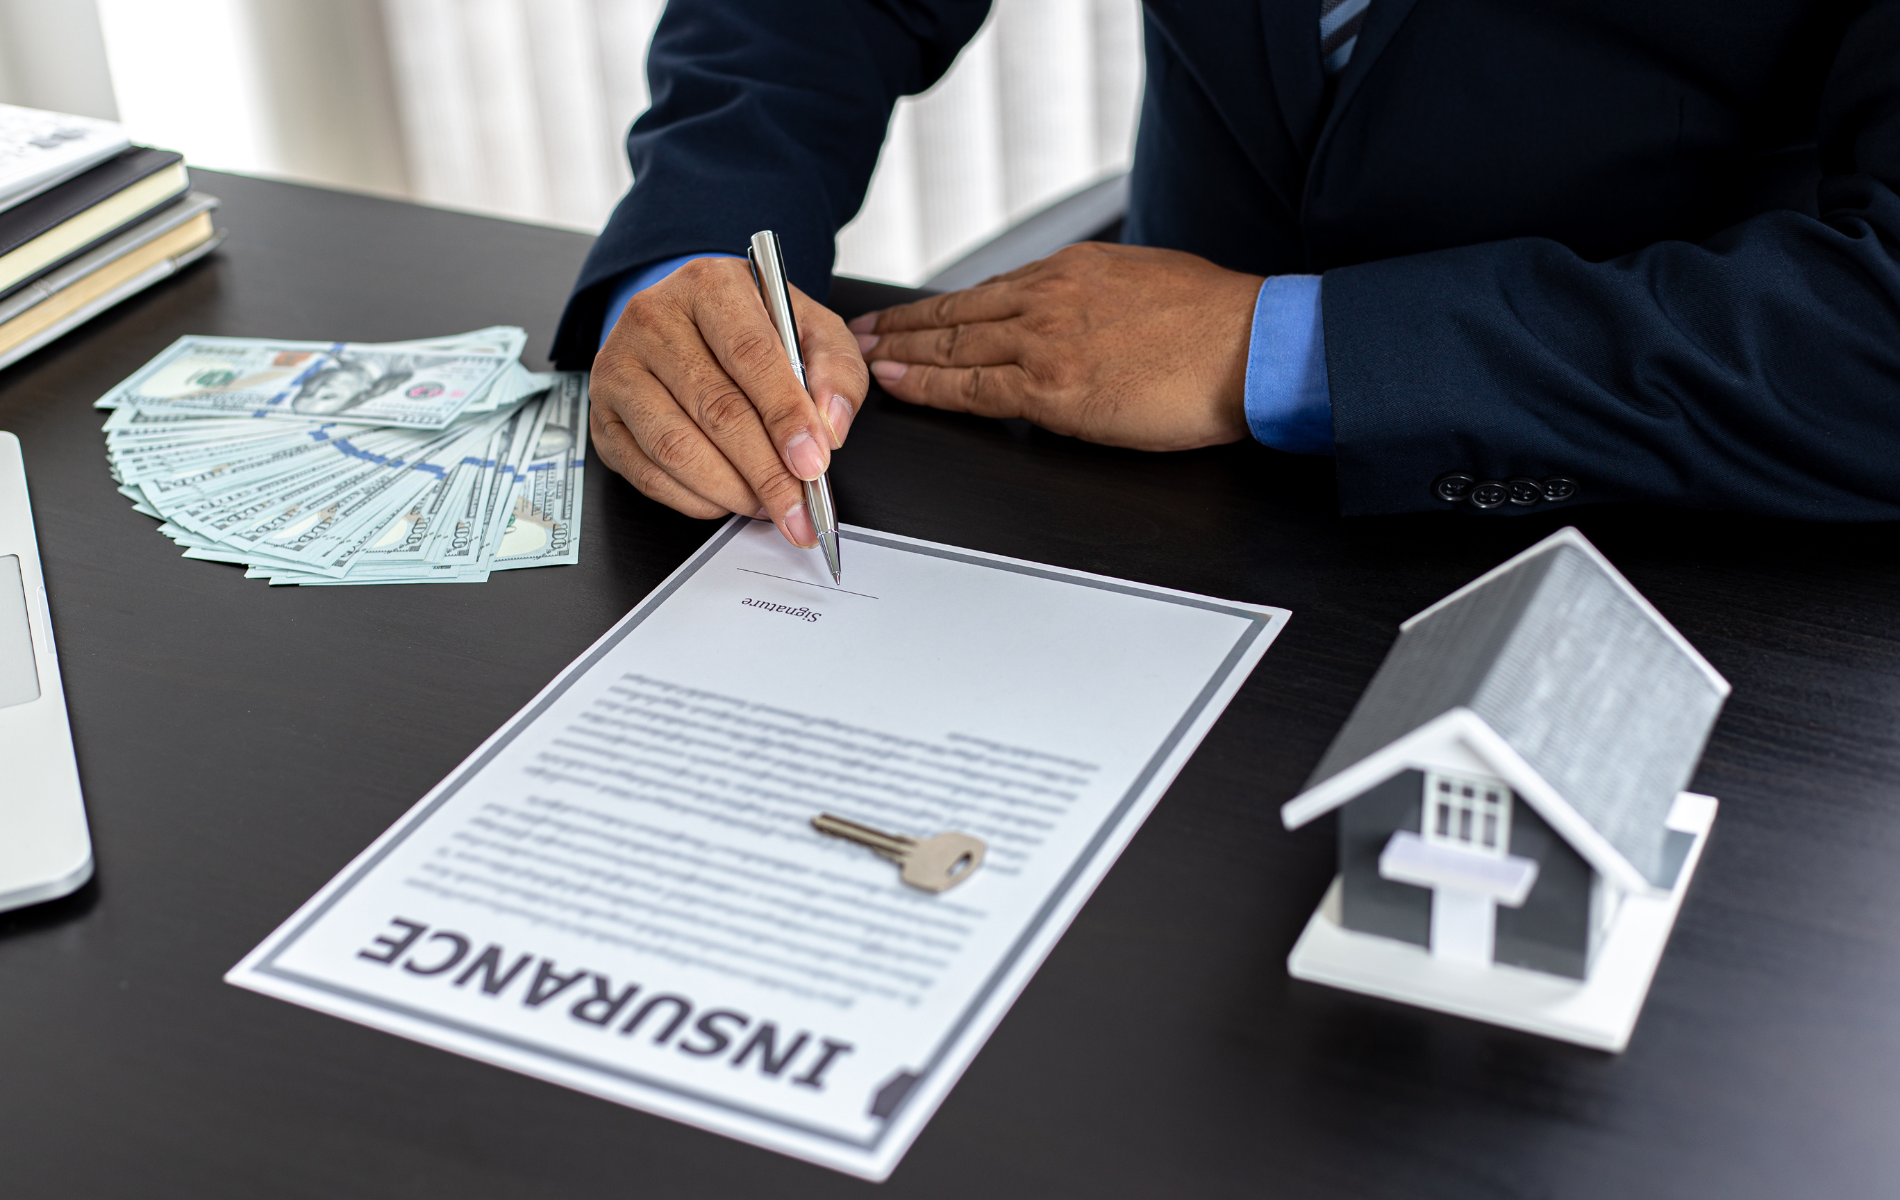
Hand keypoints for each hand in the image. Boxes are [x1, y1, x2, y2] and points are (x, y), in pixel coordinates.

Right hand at [589, 256, 867, 546]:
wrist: (691, 325)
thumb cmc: (752, 329)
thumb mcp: (811, 330)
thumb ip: (835, 372)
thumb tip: (828, 428)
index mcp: (710, 285)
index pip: (750, 354)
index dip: (785, 415)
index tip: (813, 463)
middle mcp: (653, 319)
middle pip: (715, 408)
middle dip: (765, 471)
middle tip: (799, 507)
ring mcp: (619, 367)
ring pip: (676, 447)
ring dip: (730, 490)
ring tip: (768, 506)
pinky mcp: (603, 415)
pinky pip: (647, 473)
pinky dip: (694, 499)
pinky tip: (727, 500)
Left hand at [851, 242, 1262, 450]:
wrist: (1252, 345)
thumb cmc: (1218, 322)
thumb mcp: (1146, 282)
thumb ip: (1100, 297)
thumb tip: (1082, 317)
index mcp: (1073, 271)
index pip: (987, 292)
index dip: (938, 308)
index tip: (908, 315)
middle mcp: (1049, 298)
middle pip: (955, 314)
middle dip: (902, 326)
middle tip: (861, 334)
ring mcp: (1045, 342)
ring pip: (952, 347)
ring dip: (901, 355)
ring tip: (865, 361)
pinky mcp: (1052, 389)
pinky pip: (971, 390)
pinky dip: (927, 388)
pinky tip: (899, 387)